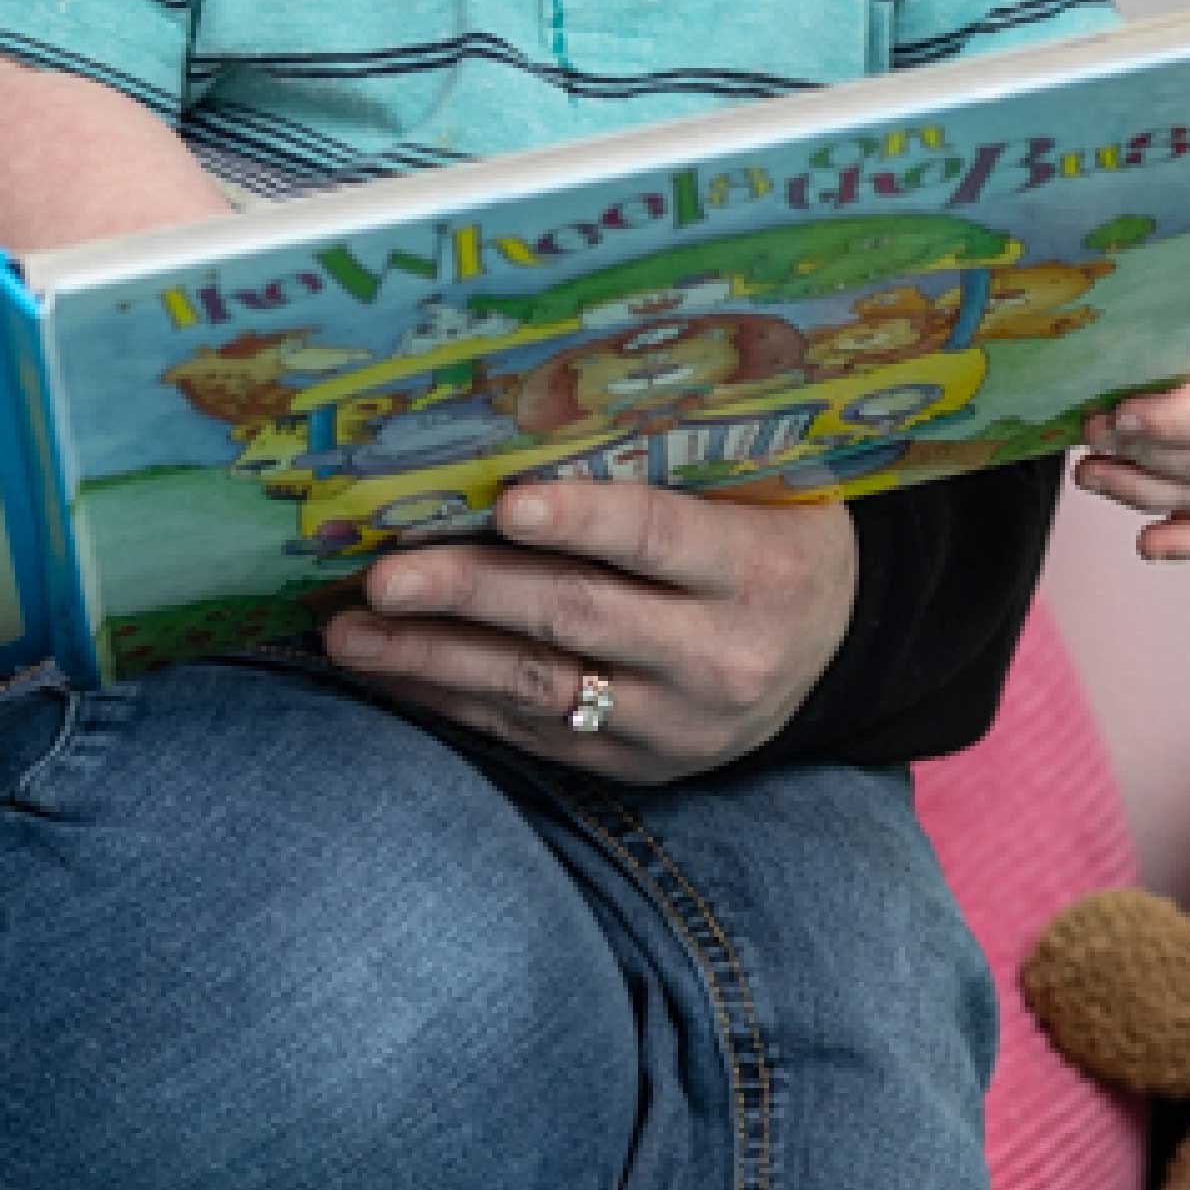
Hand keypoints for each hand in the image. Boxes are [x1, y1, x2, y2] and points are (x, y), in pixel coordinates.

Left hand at [318, 475, 858, 785]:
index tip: (504, 502)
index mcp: (760, 571)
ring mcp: (676, 723)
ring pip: (538, 688)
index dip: (583, 520)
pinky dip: (454, 700)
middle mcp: (720, 657)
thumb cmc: (776, 535)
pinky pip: (531, 734)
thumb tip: (528, 423)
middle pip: (578, 618)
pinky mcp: (636, 766)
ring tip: (352, 632)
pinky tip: (394, 669)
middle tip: (385, 575)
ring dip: (433, 659)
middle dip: (471, 593)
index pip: (660, 540)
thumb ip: (672, 469)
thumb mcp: (763, 492)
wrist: (837, 649)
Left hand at [1078, 244, 1189, 556]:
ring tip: (1088, 471)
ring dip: (1138, 491)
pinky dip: (1181, 539)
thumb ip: (1156, 328)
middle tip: (1090, 431)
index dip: (1166, 422)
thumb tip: (1106, 364)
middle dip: (1142, 455)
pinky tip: (1146, 546)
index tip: (1118, 415)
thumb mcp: (1182, 287)